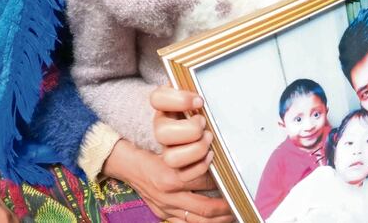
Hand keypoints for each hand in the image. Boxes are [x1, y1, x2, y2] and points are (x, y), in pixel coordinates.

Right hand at [104, 138, 232, 222]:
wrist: (130, 166)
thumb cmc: (154, 155)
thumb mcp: (174, 152)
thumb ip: (194, 157)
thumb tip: (216, 159)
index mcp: (172, 178)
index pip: (206, 183)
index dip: (222, 182)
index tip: (233, 181)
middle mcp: (170, 196)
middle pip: (205, 208)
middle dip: (224, 209)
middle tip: (237, 204)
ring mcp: (166, 208)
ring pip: (197, 220)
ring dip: (216, 220)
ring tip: (229, 216)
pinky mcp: (162, 213)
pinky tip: (209, 222)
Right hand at [150, 87, 215, 182]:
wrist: (209, 135)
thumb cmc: (208, 112)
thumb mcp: (203, 98)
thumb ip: (201, 91)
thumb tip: (211, 89)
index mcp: (166, 106)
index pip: (157, 98)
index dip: (179, 100)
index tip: (200, 101)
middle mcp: (162, 129)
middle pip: (162, 133)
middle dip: (190, 130)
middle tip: (203, 123)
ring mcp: (168, 151)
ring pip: (172, 158)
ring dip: (196, 149)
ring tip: (208, 138)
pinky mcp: (177, 171)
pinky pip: (184, 176)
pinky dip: (201, 166)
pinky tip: (211, 154)